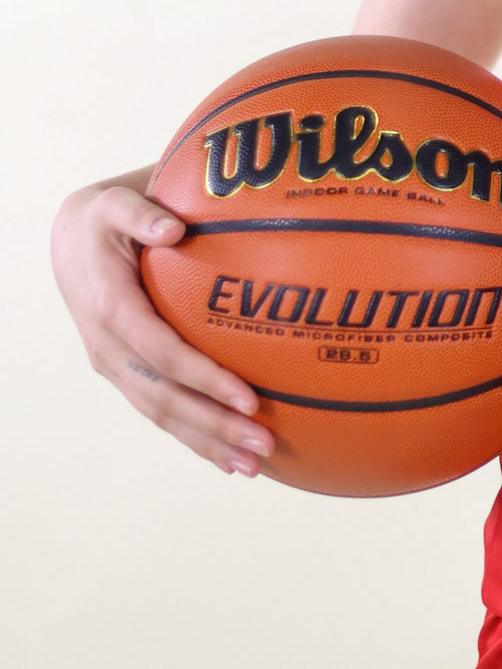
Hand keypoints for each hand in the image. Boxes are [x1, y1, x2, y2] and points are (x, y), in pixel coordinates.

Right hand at [51, 176, 273, 475]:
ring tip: (253, 465)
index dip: (204, 379)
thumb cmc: (106, 218)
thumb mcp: (116, 203)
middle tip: (264, 444)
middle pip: (165, 398)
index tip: (249, 397)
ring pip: (162, 414)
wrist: (70, 242)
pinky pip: (159, 412)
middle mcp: (108, 347)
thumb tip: (173, 226)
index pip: (162, 353)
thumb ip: (141, 213)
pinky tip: (230, 459)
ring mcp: (115, 367)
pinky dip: (194, 438)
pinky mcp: (125, 375)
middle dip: (215, 425)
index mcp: (110, 308)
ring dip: (207, 443)